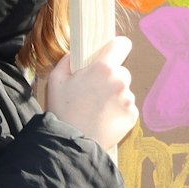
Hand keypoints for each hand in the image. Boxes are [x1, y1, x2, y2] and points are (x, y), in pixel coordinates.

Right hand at [46, 36, 137, 150]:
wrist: (73, 143)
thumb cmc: (63, 110)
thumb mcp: (55, 80)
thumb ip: (67, 60)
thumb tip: (76, 54)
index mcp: (102, 68)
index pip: (121, 45)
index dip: (116, 46)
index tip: (111, 51)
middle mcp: (120, 81)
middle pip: (121, 71)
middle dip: (109, 77)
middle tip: (93, 90)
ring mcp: (128, 99)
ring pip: (123, 90)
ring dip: (113, 95)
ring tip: (95, 108)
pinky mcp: (132, 115)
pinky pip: (126, 106)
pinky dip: (117, 110)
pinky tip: (102, 118)